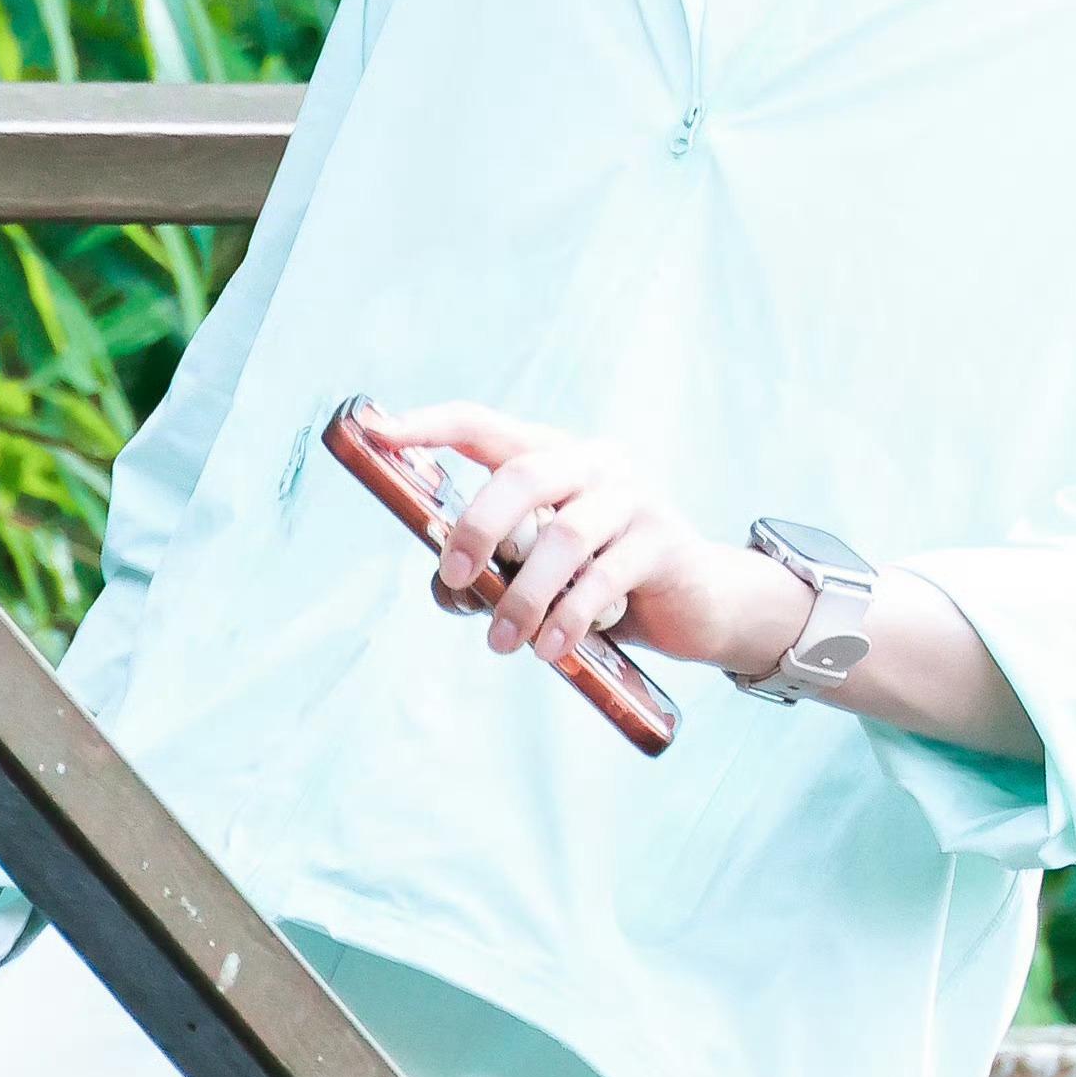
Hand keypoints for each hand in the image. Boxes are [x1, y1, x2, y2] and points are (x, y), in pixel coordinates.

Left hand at [360, 400, 739, 667]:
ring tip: (502, 643)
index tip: (379, 432)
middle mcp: (594, 463)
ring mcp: (634, 497)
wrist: (695, 603)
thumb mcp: (540, 569)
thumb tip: (447, 586)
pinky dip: (569, 618)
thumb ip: (493, 568)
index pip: (483, 425)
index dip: (430, 426)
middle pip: (522, 474)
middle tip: (454, 576)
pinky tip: (550, 650)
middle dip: (478, 526)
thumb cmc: (602, 582)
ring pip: (564, 537)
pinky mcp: (663, 540)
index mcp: (553, 456)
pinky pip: (604, 578)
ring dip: (523, 596)